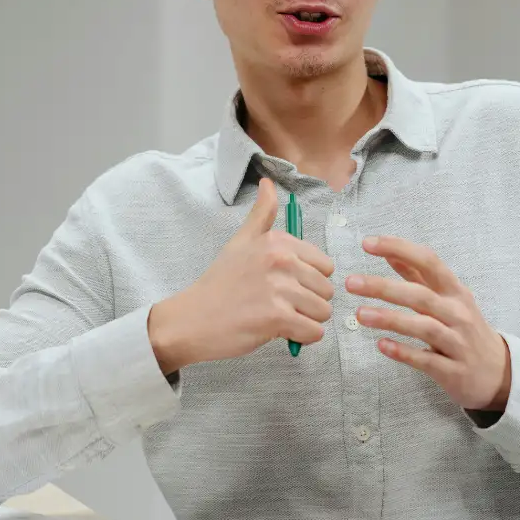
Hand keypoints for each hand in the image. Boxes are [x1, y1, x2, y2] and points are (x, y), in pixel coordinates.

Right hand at [147, 178, 334, 374]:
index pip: (325, 265)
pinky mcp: (277, 318)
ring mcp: (279, 289)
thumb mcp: (240, 241)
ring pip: (323, 312)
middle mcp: (281, 260)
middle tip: (278, 304)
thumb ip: (261, 214)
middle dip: (309, 302)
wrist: (192, 319)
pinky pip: (314, 332)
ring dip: (306, 321)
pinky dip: (302, 337)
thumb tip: (268, 182)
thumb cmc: (219, 284)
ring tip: (278, 318)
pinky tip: (280, 332)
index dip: (308, 281)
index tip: (284, 286)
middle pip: (326, 290)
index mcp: (277, 241)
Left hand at [349, 237, 513, 413]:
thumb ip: (420, 277)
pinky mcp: (453, 371)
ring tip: (360, 314)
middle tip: (351, 282)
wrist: (499, 373)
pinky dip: (404, 352)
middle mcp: (458, 313)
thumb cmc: (466, 329)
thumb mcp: (450, 299)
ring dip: (391, 319)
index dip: (399, 249)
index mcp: (455, 292)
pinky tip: (382, 345)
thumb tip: (390, 253)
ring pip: (423, 327)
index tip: (368, 243)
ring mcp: (457, 342)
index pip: (429, 262)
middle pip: (421, 295)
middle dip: (384, 287)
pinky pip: (426, 360)